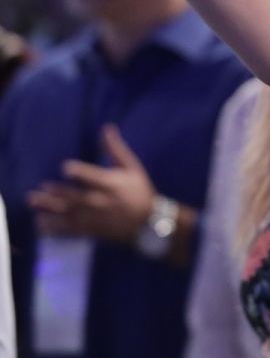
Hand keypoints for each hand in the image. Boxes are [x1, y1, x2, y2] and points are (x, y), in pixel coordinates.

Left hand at [26, 124, 154, 245]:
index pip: (95, 178)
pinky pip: (70, 229)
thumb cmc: (139, 191)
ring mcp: (95, 218)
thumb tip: (107, 127)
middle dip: (58, 193)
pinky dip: (55, 227)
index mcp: (113, 185)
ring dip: (51, 209)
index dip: (81, 173)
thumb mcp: (132, 168)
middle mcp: (102, 202)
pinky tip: (41, 222)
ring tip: (34, 203)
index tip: (65, 168)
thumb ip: (116, 150)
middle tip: (40, 188)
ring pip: (70, 213)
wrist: (148, 222)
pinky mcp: (91, 230)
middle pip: (77, 197)